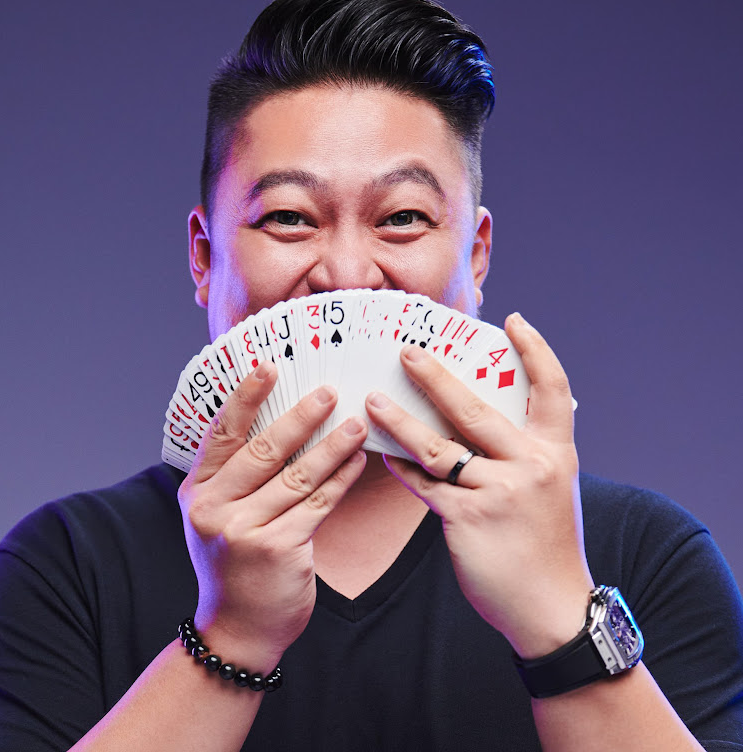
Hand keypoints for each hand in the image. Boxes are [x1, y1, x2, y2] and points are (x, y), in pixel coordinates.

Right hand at [178, 361, 367, 668]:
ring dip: (332, 446)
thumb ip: (236, 477)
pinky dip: (340, 480)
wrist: (237, 629)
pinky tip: (357, 462)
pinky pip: (317, 504)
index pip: (223, 434)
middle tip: (329, 392)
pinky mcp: (278, 548)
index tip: (269, 366)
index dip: (247, 397)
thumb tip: (282, 423)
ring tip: (357, 423)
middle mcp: (213, 508)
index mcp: (197, 491)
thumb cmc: (234, 562)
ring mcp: (244, 530)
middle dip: (301, 417)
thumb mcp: (217, 516)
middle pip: (264, 450)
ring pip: (298, 475)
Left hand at [365, 313, 593, 658]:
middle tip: (407, 351)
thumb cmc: (547, 544)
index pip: (551, 388)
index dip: (535, 350)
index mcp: (556, 452)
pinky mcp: (469, 519)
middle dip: (437, 376)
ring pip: (438, 445)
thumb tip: (475, 421)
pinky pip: (425, 484)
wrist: (553, 608)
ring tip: (371, 400)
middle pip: (476, 408)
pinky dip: (402, 466)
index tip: (514, 320)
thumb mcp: (551, 489)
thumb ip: (522, 453)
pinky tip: (381, 452)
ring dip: (400, 420)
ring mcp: (500, 492)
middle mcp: (531, 465)